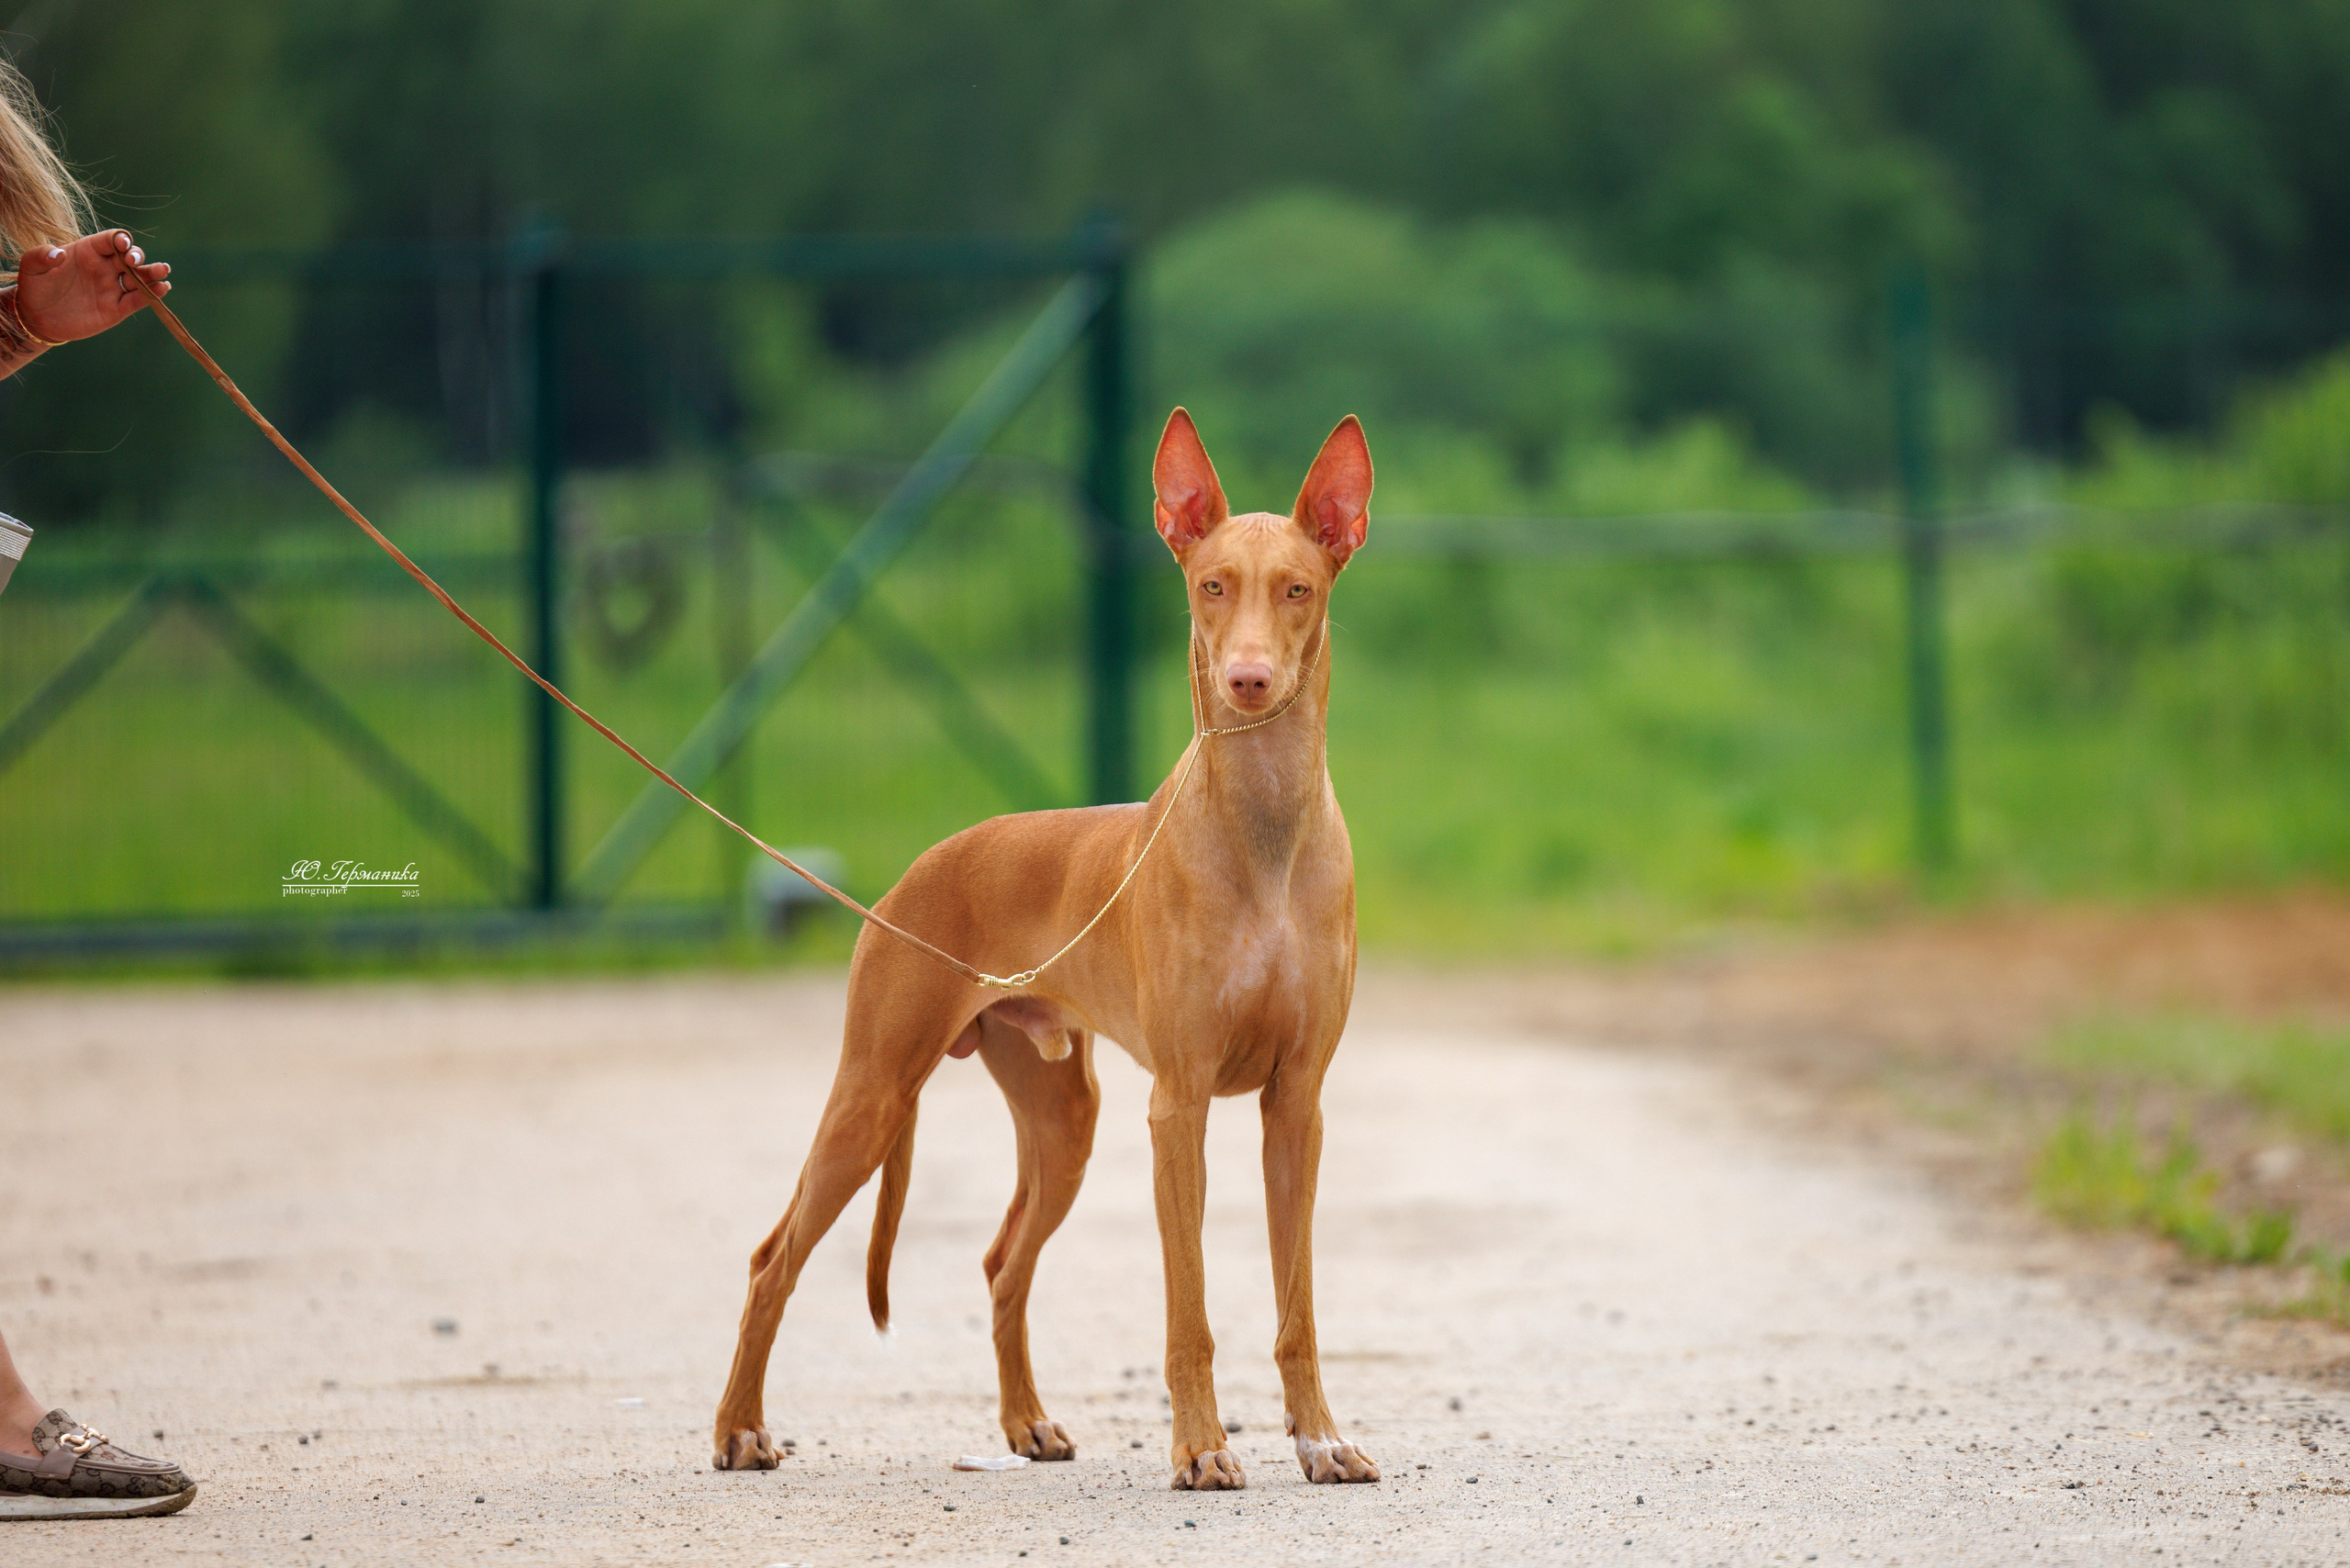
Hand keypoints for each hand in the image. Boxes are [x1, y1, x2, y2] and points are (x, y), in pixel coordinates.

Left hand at [14, 230, 170, 343]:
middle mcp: (105, 268)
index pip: (111, 240)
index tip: (122, 245)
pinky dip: (152, 296)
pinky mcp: (117, 309)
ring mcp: (112, 288)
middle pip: (130, 256)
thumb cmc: (34, 287)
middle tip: (134, 262)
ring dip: (153, 273)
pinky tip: (162, 289)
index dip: (120, 239)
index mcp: (88, 251)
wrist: (37, 317)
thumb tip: (58, 253)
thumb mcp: (30, 267)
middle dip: (137, 256)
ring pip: (140, 278)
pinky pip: (138, 301)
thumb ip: (41, 255)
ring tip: (163, 271)